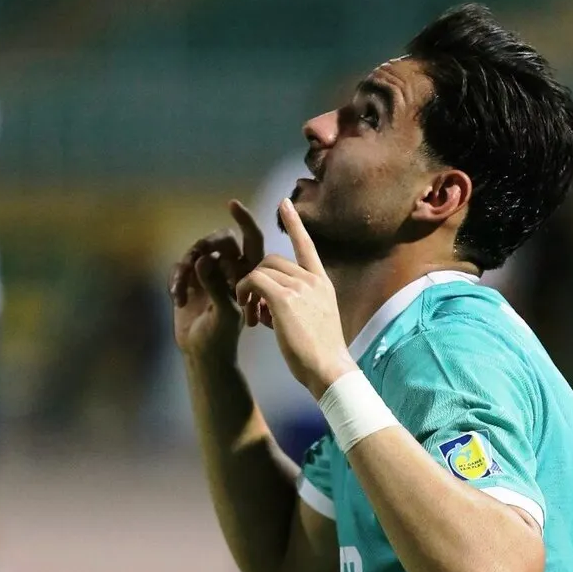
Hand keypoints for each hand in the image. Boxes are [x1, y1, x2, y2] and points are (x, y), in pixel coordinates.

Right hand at [169, 200, 265, 360]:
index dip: (245, 219)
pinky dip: (176, 280)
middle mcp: (232, 269)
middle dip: (205, 246)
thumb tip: (204, 259)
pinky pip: (180, 266)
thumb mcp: (224, 314)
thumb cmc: (222, 338)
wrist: (203, 356)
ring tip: (181, 293)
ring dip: (186, 268)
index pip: (252, 239)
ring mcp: (210, 274)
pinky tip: (176, 299)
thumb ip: (216, 286)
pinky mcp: (190, 281)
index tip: (232, 204)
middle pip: (220, 240)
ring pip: (197, 251)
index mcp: (250, 273)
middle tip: (196, 261)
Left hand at [235, 198, 356, 397]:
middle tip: (252, 307)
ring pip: (261, 269)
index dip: (294, 223)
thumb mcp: (316, 320)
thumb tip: (272, 304)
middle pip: (273, 260)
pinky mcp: (284, 298)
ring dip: (248, 289)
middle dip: (256, 278)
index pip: (307, 245)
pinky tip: (248, 313)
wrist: (328, 369)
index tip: (283, 203)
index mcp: (322, 283)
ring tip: (251, 315)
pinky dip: (243, 292)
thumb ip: (300, 303)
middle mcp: (312, 280)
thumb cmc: (320, 354)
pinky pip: (253, 281)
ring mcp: (300, 287)